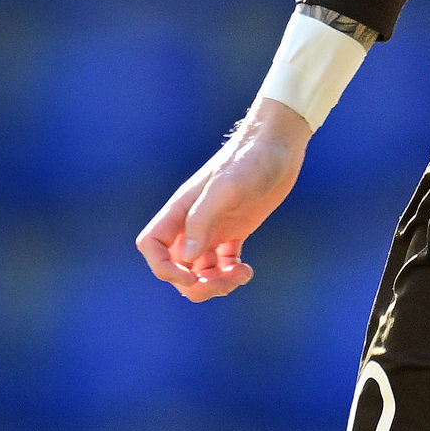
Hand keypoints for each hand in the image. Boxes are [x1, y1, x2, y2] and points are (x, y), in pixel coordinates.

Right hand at [136, 100, 311, 300]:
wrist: (277, 145)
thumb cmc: (250, 160)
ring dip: (216, 283)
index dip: (164, 268)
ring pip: (200, 270)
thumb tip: (187, 257)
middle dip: (196, 285)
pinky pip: (222, 264)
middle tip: (226, 280)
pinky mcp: (234, 231)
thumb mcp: (226, 187)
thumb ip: (202, 220)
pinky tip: (247, 270)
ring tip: (242, 274)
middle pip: (177, 267)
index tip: (191, 276)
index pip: (152, 246)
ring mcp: (213, 228)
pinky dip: (231, 274)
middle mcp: (192, 222)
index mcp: (181, 210)